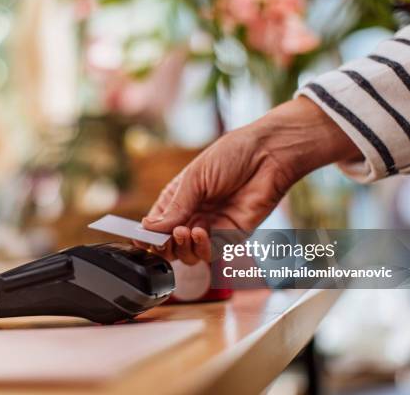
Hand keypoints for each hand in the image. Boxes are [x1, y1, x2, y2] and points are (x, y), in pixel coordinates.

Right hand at [138, 97, 361, 263]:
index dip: (146, 235)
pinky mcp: (231, 236)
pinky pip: (210, 253)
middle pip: (170, 245)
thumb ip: (175, 207)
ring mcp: (212, 227)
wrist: (269, 155)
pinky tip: (200, 231)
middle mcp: (193, 215)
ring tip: (183, 231)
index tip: (139, 238)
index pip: (156, 225)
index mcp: (179, 198)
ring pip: (188, 254)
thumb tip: (149, 228)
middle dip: (163, 245)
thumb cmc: (232, 155)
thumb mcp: (195, 178)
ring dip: (181, 247)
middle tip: (163, 238)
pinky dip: (201, 248)